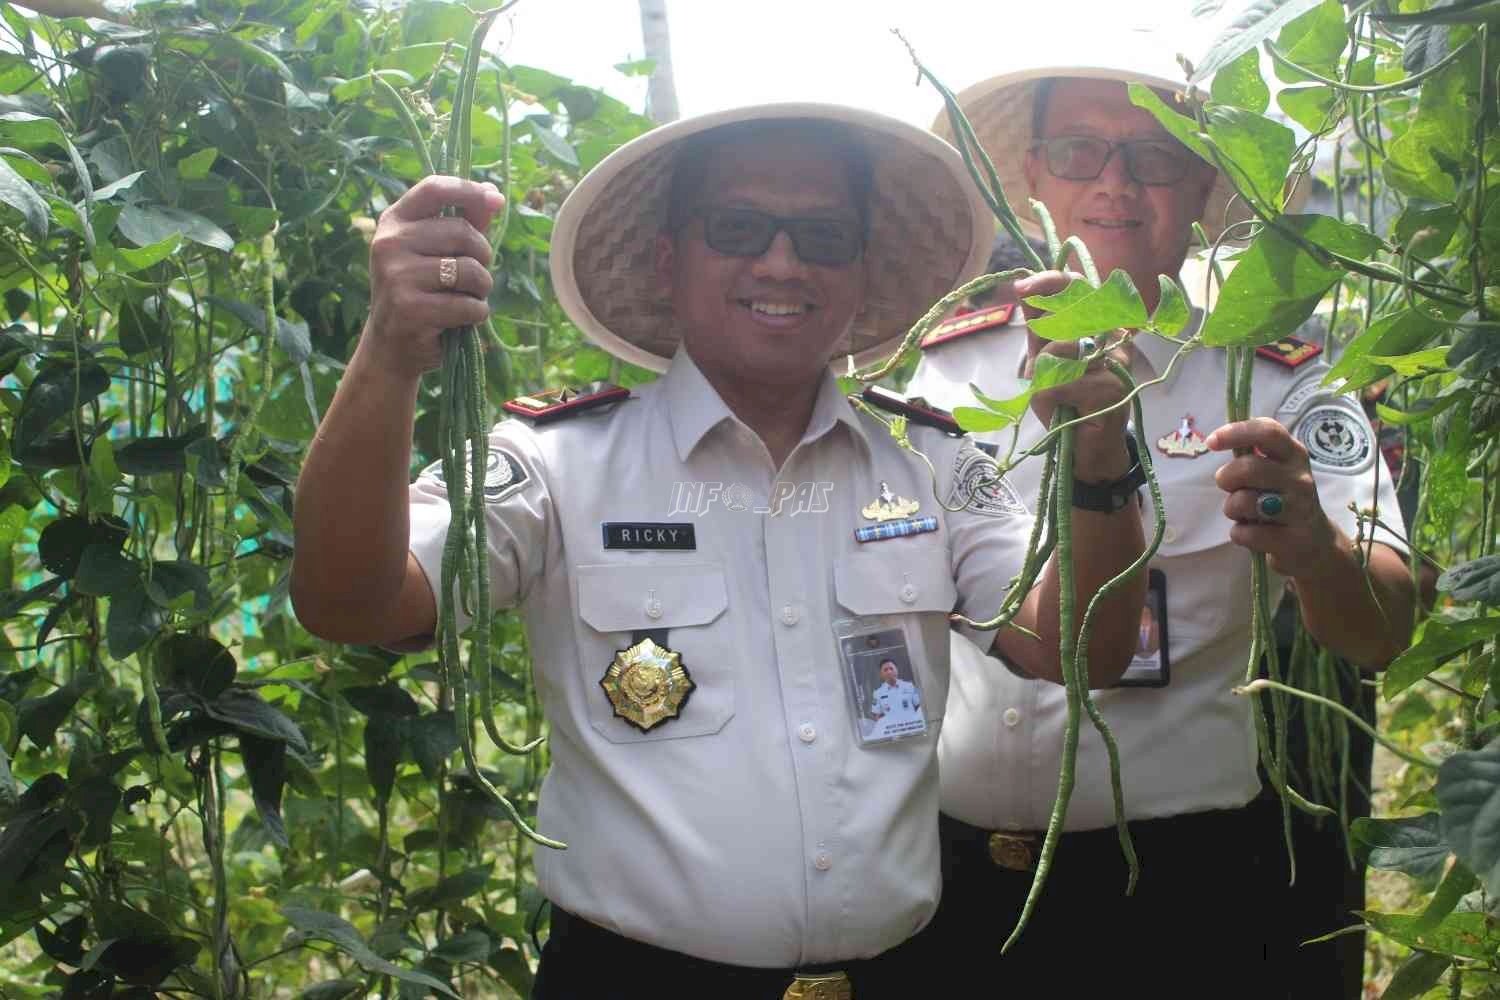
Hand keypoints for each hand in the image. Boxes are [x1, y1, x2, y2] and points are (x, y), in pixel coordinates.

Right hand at [360, 176, 504, 380]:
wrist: (391, 345)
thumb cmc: (421, 292)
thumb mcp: (436, 252)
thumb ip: (464, 222)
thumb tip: (494, 194)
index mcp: (395, 222)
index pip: (434, 189)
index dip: (469, 191)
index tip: (495, 201)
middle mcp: (390, 243)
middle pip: (463, 232)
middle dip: (482, 256)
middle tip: (473, 276)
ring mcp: (397, 276)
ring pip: (470, 270)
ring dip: (481, 288)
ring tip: (466, 297)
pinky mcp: (410, 309)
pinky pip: (468, 305)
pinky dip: (476, 314)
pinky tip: (460, 320)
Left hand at [1017, 271, 1132, 481]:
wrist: (1084, 448)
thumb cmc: (1065, 403)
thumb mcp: (1043, 362)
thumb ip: (1038, 328)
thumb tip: (1022, 287)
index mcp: (1097, 325)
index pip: (1077, 286)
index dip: (1049, 281)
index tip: (1021, 288)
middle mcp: (1113, 336)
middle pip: (1066, 314)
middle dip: (1044, 340)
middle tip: (1042, 367)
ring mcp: (1118, 361)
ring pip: (1060, 350)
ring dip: (1046, 377)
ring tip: (1060, 395)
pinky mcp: (1114, 387)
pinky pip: (1062, 382)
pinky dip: (1052, 398)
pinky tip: (1066, 409)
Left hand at [1206, 417, 1339, 578]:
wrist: (1314, 542)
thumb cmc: (1281, 499)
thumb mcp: (1274, 471)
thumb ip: (1251, 456)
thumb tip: (1218, 439)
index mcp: (1294, 455)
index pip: (1268, 432)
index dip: (1236, 432)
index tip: (1211, 441)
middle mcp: (1300, 479)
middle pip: (1248, 468)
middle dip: (1226, 478)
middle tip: (1227, 486)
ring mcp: (1300, 510)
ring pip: (1244, 501)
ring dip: (1231, 508)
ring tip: (1242, 512)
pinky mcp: (1293, 540)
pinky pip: (1246, 533)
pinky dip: (1239, 533)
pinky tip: (1251, 532)